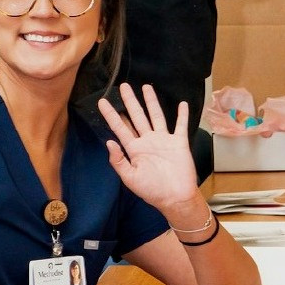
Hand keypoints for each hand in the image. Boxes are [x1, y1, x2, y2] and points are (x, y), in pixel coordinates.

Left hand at [99, 83, 199, 213]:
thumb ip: (118, 160)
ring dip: (152, 102)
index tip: (102, 102)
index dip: (111, 115)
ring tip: (146, 87)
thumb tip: (109, 142)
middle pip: (137, 116)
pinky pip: (181, 126)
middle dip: (130, 101)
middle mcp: (148, 141)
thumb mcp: (130, 178)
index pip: (120, 128)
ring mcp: (164, 140)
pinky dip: (182, 115)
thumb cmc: (152, 190)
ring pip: (156, 116)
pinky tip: (182, 104)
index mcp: (134, 149)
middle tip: (122, 86)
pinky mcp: (179, 143)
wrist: (175, 198)